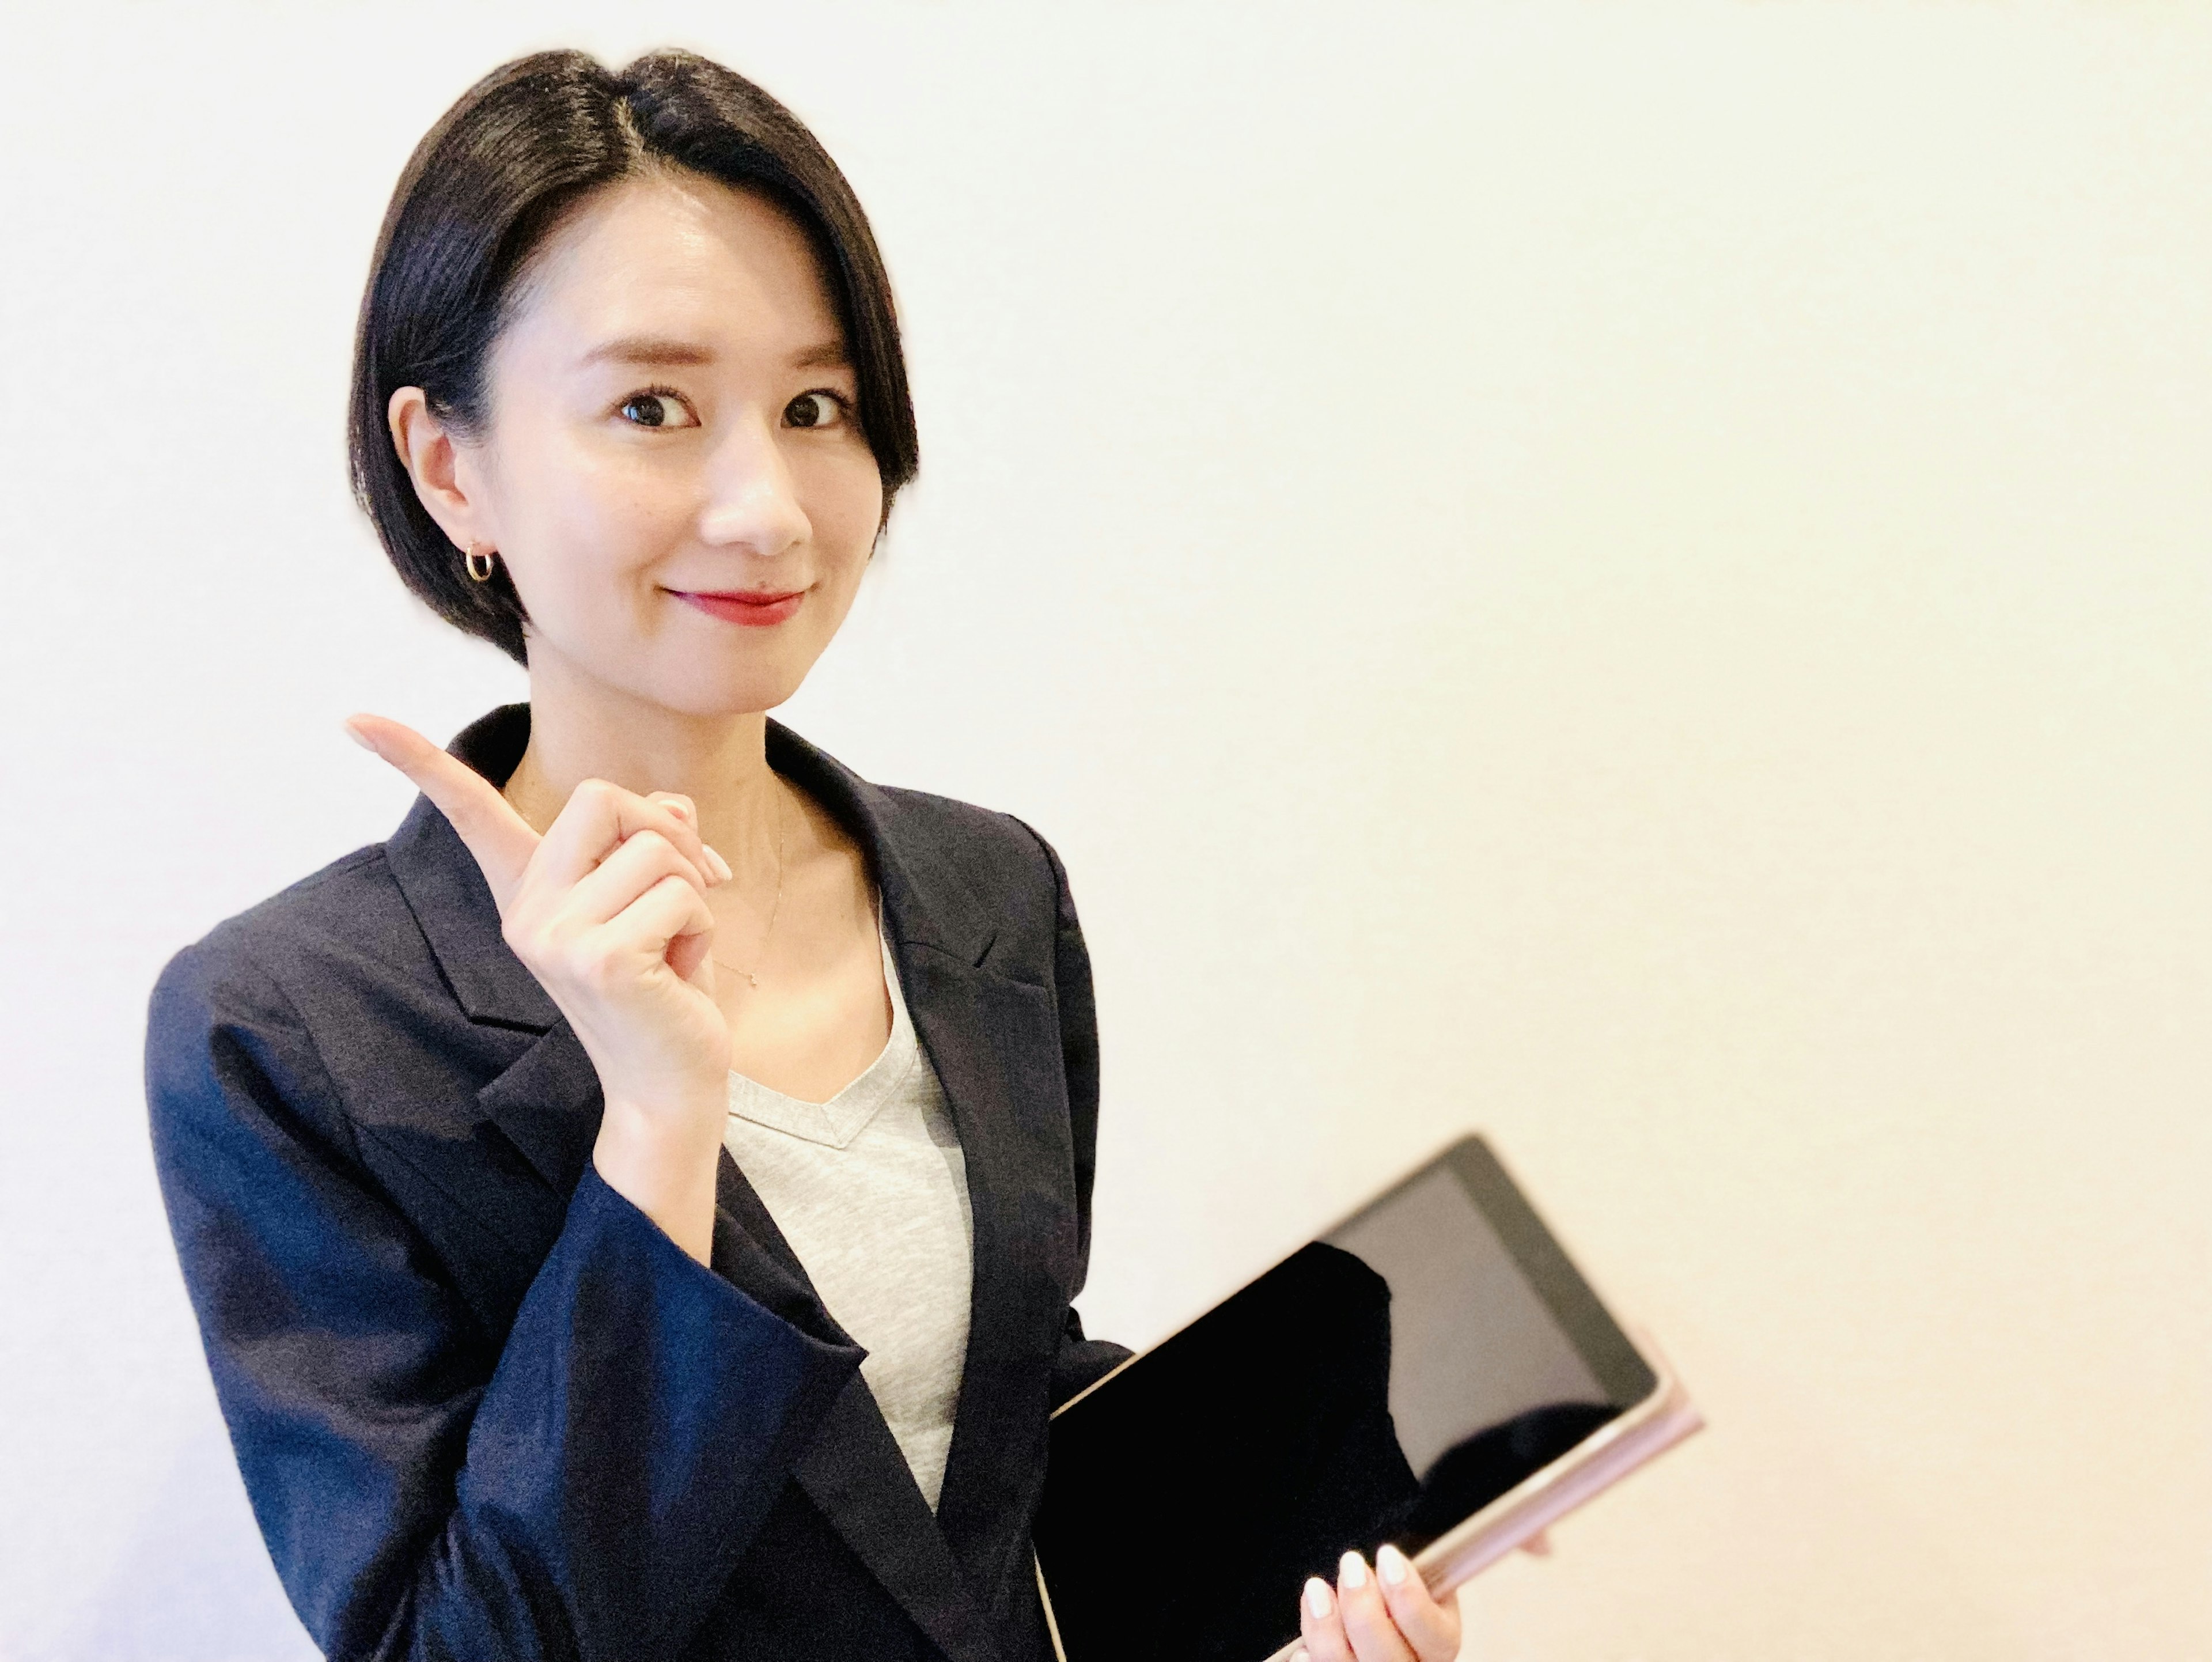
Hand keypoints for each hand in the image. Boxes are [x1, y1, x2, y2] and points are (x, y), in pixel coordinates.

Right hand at [345, 714, 734, 1260]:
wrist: (670, 1083)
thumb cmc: (666, 987)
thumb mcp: (657, 898)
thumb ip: (654, 838)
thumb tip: (674, 806)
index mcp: (526, 893)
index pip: (467, 812)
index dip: (415, 759)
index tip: (353, 718)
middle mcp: (525, 912)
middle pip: (605, 795)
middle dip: (666, 831)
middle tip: (685, 890)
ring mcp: (554, 936)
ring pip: (657, 847)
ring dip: (693, 892)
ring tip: (673, 949)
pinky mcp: (599, 959)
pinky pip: (681, 893)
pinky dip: (702, 926)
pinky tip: (678, 974)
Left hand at [1296, 1546, 1458, 1661]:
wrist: (1377, 1623)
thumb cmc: (1395, 1595)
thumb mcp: (1415, 1580)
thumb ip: (1405, 1575)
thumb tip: (1388, 1557)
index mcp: (1438, 1645)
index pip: (1434, 1634)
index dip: (1411, 1597)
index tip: (1387, 1554)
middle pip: (1388, 1656)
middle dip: (1363, 1606)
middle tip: (1351, 1564)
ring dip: (1326, 1627)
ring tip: (1316, 1589)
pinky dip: (1309, 1659)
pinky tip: (1302, 1647)